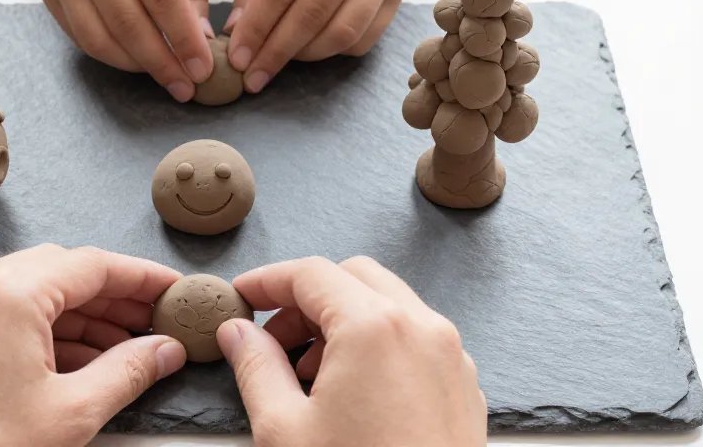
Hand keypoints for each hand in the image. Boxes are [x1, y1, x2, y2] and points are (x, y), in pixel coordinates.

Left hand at [0, 244, 185, 446]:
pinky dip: (42, 331)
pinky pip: (0, 316)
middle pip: (61, 272)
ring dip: (79, 316)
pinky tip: (72, 363)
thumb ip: (127, 373)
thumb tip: (164, 351)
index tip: (173, 290)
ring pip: (30, 293)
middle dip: (111, 296)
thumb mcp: (71, 414)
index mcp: (8, 294)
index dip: (141, 277)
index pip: (93, 265)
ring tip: (121, 350)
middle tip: (153, 321)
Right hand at [28, 0, 212, 101]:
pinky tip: (136, 59)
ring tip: (164, 75)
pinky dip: (111, 55)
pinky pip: (80, 36)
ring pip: (99, 38)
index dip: (184, 39)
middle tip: (186, 86)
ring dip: (136, 66)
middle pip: (128, 23)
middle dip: (162, 63)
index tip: (204, 68)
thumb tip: (200, 39)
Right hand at [217, 256, 485, 446]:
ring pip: (388, 305)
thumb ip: (255, 366)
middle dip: (306, 299)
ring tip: (307, 374)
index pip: (311, 274)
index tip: (241, 296)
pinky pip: (415, 340)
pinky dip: (377, 344)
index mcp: (374, 327)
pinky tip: (349, 392)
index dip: (267, 280)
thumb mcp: (284, 429)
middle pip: (353, 278)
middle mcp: (422, 329)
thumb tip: (238, 333)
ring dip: (342, 321)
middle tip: (271, 338)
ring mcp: (451, 357)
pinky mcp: (464, 388)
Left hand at [225, 0, 420, 92]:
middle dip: (275, 53)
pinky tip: (311, 46)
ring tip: (278, 59)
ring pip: (340, 33)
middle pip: (309, 15)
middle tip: (252, 77)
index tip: (237, 58)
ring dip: (304, 56)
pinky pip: (363, 39)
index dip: (255, 29)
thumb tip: (237, 31)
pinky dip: (332, 51)